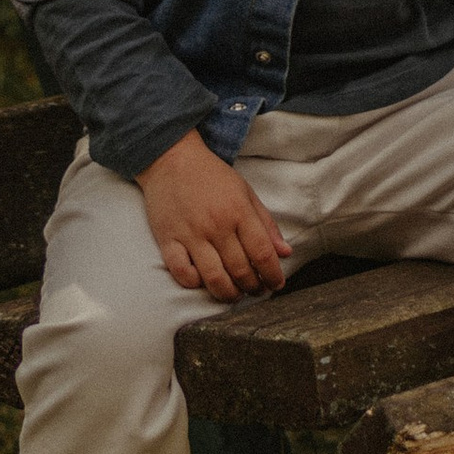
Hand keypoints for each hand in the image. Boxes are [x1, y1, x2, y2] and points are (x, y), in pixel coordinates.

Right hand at [140, 129, 291, 297]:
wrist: (171, 158)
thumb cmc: (211, 176)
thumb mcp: (245, 192)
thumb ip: (266, 224)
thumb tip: (285, 253)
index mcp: (239, 212)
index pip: (262, 253)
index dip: (273, 275)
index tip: (277, 285)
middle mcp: (217, 226)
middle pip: (240, 270)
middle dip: (253, 287)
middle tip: (256, 290)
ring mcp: (191, 234)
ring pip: (214, 278)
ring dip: (228, 294)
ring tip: (234, 294)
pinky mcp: (168, 240)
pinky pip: (182, 272)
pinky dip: (194, 283)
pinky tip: (202, 282)